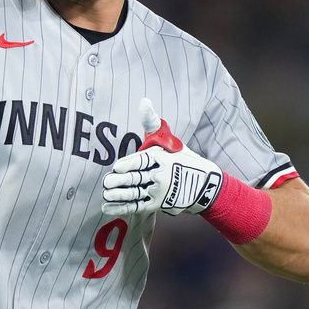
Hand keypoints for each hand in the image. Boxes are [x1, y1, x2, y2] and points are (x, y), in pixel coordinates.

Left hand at [102, 98, 223, 216]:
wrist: (204, 184)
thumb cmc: (179, 157)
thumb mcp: (167, 139)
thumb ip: (151, 121)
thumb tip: (143, 101)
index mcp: (161, 158)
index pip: (141, 161)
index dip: (127, 165)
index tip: (116, 168)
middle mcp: (160, 175)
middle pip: (135, 179)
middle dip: (118, 182)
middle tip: (106, 182)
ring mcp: (159, 191)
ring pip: (133, 194)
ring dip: (117, 196)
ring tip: (105, 193)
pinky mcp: (157, 204)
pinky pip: (135, 206)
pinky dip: (120, 208)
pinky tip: (107, 207)